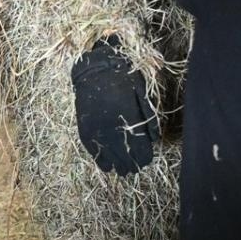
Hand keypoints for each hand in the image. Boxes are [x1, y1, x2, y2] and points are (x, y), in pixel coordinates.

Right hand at [71, 37, 159, 174]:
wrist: (94, 69)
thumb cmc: (123, 78)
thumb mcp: (142, 92)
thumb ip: (149, 117)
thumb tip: (155, 139)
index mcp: (130, 122)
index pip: (140, 152)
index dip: (145, 159)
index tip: (146, 160)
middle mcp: (114, 132)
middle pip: (126, 159)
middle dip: (133, 165)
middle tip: (136, 167)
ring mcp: (98, 133)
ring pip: (110, 160)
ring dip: (118, 166)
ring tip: (123, 169)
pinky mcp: (85, 132)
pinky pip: (94, 154)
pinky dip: (102, 161)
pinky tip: (107, 166)